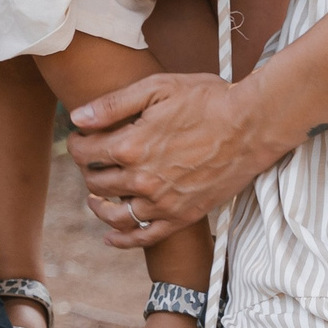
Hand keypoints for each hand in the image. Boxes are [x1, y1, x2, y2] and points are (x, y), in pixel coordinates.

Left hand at [67, 72, 277, 248]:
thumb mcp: (157, 87)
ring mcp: (162, 202)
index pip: (84, 152)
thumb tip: (77, 116)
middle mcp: (142, 179)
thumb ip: (113, 104)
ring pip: (114, 214)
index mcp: (131, 145)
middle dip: (87, 169)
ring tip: (94, 195)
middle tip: (92, 158)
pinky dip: (123, 240)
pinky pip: (144, 237)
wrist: (251, 126)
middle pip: (96, 181)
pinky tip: (111, 237)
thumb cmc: (207, 100)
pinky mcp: (181, 217)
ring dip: (98, 205)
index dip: (76, 142)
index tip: (79, 135)